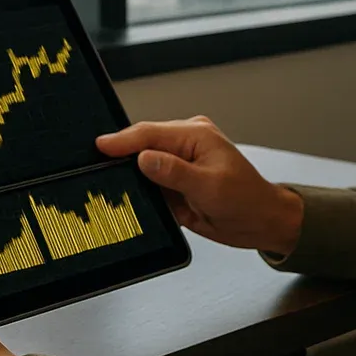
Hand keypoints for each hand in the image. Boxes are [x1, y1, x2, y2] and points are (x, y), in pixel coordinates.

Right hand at [97, 116, 303, 256]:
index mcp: (195, 135)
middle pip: (142, 144)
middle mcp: (185, 144)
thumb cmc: (247, 200)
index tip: (100, 146)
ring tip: (104, 180)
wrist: (261, 222)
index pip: (150, 133)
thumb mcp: (210, 187)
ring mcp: (179, 163)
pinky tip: (126, 194)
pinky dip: (139, 188)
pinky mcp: (175, 182)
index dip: (122, 140)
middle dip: (120, 155)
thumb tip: (143, 158)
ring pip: (142, 164)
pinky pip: (149, 182)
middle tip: (94, 164)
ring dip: (128, 173)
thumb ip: (174, 172)